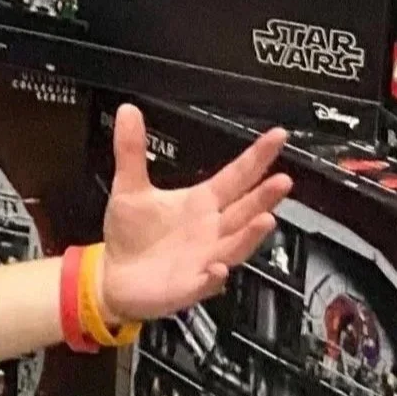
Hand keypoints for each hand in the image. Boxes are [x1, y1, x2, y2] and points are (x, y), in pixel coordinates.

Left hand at [98, 102, 289, 325]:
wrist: (114, 276)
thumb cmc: (131, 234)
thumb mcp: (129, 187)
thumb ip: (131, 149)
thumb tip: (128, 110)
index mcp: (202, 203)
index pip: (236, 176)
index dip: (257, 157)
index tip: (277, 136)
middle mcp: (211, 229)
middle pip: (245, 210)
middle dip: (265, 196)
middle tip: (282, 180)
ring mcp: (205, 258)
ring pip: (235, 245)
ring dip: (250, 234)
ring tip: (265, 219)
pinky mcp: (190, 285)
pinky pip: (207, 282)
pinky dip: (213, 276)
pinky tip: (216, 268)